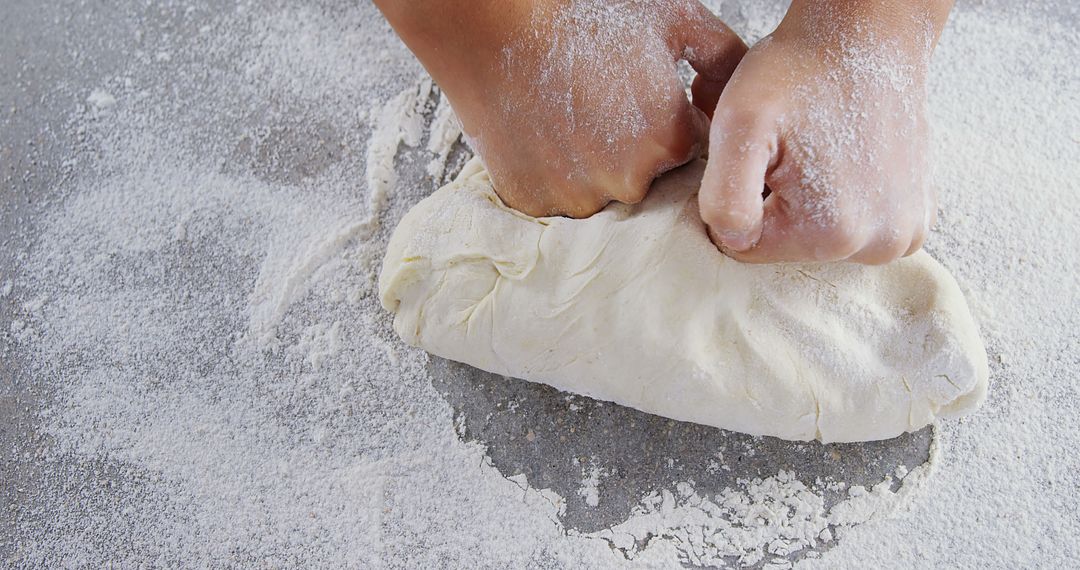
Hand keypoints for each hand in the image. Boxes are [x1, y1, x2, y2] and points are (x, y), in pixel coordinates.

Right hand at [375, 0, 746, 216]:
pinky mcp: (533, 203)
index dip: (660, 124)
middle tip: (596, 108)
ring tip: (565, 121)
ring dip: (588, 171)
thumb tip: (744, 91)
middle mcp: (631, 183)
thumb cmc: (585, 13)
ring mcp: (578, 197)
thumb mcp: (674, 18)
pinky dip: (548, 178)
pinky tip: (540, 137)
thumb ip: (723, 56)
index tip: (633, 100)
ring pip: (597, 197)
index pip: (682, 154)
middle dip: (627, 153)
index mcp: (671, 143)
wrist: (496, 22)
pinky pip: (553, 203)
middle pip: (642, 182)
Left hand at [700, 0, 952, 263]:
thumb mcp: (740, 126)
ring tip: (813, 150)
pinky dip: (842, 199)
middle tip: (785, 150)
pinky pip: (854, 227)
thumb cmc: (799, 74)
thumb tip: (733, 242)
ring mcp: (902, 233)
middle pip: (785, 245)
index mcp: (831, 233)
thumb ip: (724, 197)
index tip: (755, 158)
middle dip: (771, 201)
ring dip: (805, 200)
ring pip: (816, 238)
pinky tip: (842, 159)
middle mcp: (877, 245)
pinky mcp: (914, 218)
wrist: (863, 37)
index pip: (744, 245)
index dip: (735, 199)